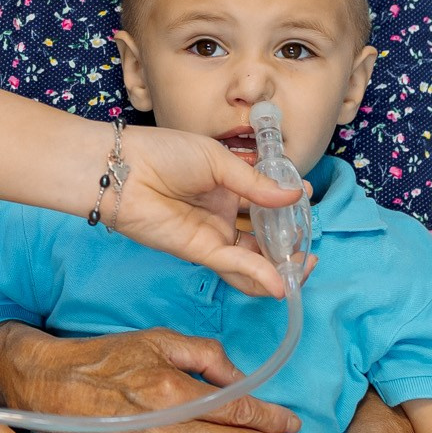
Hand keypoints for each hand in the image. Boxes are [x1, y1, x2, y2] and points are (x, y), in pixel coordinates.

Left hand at [109, 128, 303, 296]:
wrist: (123, 167)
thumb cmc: (163, 152)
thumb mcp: (217, 160)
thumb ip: (255, 183)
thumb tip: (295, 194)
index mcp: (228, 185)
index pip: (266, 201)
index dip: (288, 204)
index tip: (307, 198)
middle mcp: (223, 212)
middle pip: (263, 235)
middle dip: (289, 242)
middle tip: (308, 242)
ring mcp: (212, 233)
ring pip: (253, 259)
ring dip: (280, 266)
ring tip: (304, 266)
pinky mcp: (198, 251)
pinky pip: (235, 267)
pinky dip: (259, 275)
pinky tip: (281, 280)